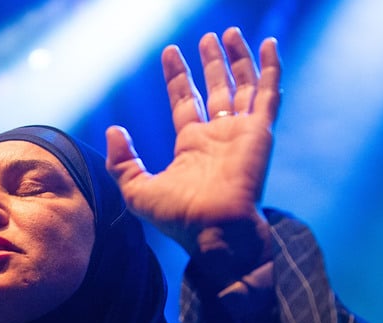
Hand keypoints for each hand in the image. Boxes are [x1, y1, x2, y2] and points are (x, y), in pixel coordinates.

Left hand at [105, 28, 281, 265]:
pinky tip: (267, 44)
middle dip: (212, 63)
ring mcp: (241, 132)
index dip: (178, 77)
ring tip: (231, 33)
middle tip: (207, 38)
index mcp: (192, 147)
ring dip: (237, 59)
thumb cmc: (178, 218)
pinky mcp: (260, 131)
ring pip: (242, 86)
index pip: (185, 102)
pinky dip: (269, 68)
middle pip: (217, 89)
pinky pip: (268, 93)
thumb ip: (122, 162)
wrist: (215, 230)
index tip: (171, 53)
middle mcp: (218, 136)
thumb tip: (113, 131)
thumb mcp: (136, 191)